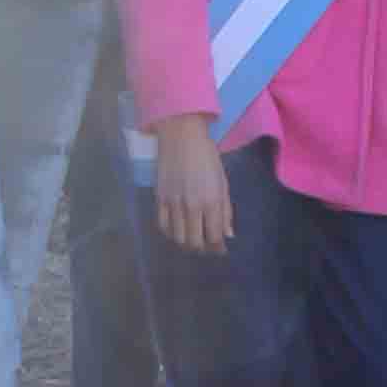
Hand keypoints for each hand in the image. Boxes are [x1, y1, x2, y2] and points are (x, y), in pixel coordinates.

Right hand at [151, 116, 232, 252]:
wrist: (181, 136)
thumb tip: (227, 235)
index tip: (220, 249)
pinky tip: (177, 230)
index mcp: (211, 201)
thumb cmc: (207, 157)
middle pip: (195, 242)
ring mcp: (173, 203)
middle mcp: (191, 206)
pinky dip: (171, 233)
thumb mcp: (223, 182)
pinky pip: (163, 226)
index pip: (214, 237)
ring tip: (192, 240)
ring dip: (186, 243)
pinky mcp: (159, 199)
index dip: (218, 248)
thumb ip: (225, 211)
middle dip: (203, 248)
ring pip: (178, 238)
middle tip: (206, 246)